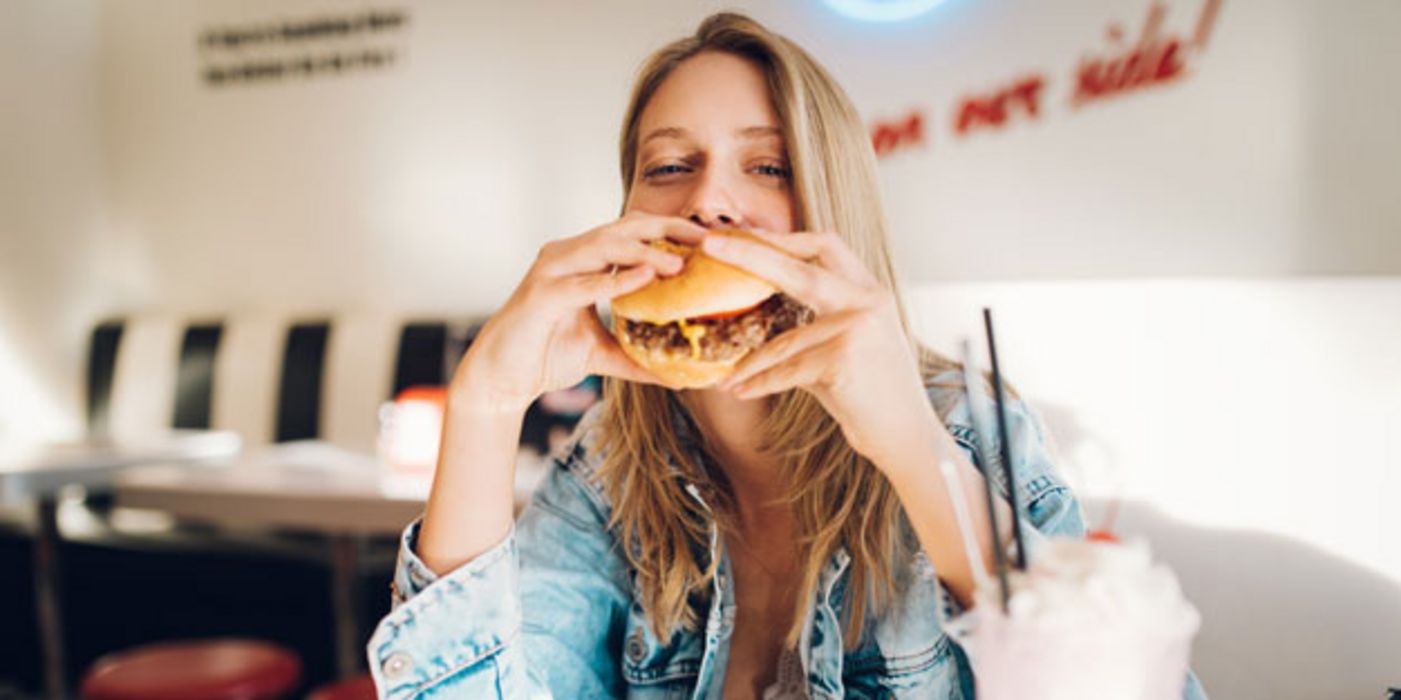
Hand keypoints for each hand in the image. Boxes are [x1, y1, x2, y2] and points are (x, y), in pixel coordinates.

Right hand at [455, 212, 705, 414]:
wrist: (501, 378)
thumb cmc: (546, 356)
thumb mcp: (603, 354)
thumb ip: (638, 357)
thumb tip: (680, 376)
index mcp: (583, 261)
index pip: (633, 233)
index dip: (671, 231)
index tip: (709, 240)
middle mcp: (567, 255)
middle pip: (623, 228)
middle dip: (667, 229)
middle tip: (706, 238)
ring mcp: (551, 271)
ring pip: (603, 247)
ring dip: (644, 251)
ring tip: (680, 262)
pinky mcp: (540, 295)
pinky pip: (582, 283)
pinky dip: (614, 280)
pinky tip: (644, 279)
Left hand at [703, 230, 935, 468]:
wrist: (908, 437)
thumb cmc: (872, 395)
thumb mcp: (847, 346)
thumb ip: (812, 324)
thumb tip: (757, 313)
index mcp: (869, 292)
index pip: (824, 246)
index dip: (782, 238)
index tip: (743, 235)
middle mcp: (867, 302)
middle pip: (798, 268)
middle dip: (749, 253)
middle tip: (708, 244)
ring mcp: (857, 328)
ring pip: (784, 340)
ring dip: (749, 363)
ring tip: (725, 377)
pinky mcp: (844, 358)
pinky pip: (787, 370)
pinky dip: (760, 384)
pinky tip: (739, 391)